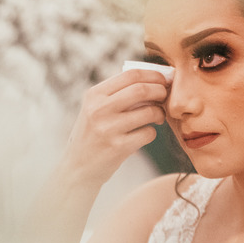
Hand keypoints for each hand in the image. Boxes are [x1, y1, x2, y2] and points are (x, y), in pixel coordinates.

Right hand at [60, 69, 168, 191]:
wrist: (78, 167)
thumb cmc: (92, 134)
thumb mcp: (94, 109)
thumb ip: (116, 93)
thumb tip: (152, 79)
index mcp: (94, 95)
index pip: (130, 75)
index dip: (153, 75)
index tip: (163, 80)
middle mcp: (99, 109)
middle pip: (141, 90)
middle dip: (160, 91)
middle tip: (165, 96)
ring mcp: (108, 129)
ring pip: (149, 112)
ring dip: (160, 113)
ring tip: (158, 116)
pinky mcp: (118, 147)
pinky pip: (148, 133)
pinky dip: (152, 132)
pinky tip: (144, 134)